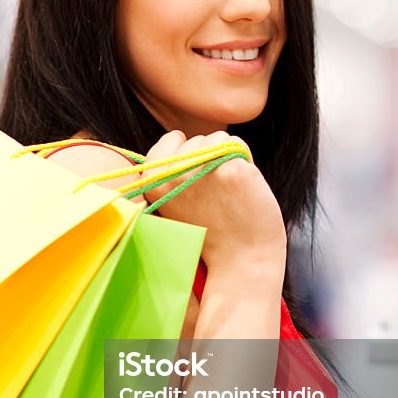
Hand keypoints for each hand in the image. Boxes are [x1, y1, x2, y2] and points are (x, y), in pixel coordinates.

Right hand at [140, 130, 286, 275]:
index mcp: (153, 181)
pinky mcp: (231, 169)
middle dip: (207, 157)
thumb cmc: (210, 230)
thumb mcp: (173, 202)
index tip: (192, 181)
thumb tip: (175, 137)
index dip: (186, 155)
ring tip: (226, 192)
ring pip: (217, 137)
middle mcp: (173, 173)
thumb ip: (169, 172)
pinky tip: (241, 188)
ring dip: (226, 157)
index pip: (171, 139)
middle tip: (212, 194)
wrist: (240, 259)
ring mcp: (201, 169)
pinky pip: (238, 145)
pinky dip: (244, 161)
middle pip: (196, 139)